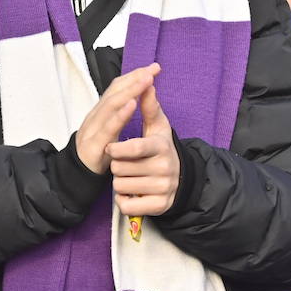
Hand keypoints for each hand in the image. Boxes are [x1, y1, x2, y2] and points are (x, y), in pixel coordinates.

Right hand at [75, 64, 159, 173]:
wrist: (77, 176)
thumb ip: (122, 113)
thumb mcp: (111, 130)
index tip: (153, 68)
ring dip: (130, 91)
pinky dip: (120, 115)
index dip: (134, 76)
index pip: (117, 87)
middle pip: (114, 91)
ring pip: (110, 104)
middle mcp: (95, 115)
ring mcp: (92, 128)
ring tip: (145, 81)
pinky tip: (131, 105)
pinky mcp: (93, 144)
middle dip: (134, 79)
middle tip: (152, 70)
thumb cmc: (98, 151)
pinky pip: (107, 128)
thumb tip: (137, 94)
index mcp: (101, 111)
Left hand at [108, 87, 180, 217]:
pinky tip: (131, 192)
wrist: (181, 179)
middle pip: (121, 168)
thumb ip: (150, 107)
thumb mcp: (158, 128)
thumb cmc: (162, 149)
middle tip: (123, 163)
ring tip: (129, 176)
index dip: (118, 148)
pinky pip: (127, 206)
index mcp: (162, 147)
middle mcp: (165, 169)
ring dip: (118, 182)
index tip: (109, 147)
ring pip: (121, 186)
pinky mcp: (159, 207)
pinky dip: (123, 200)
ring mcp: (163, 189)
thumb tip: (147, 82)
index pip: (135, 148)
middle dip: (115, 164)